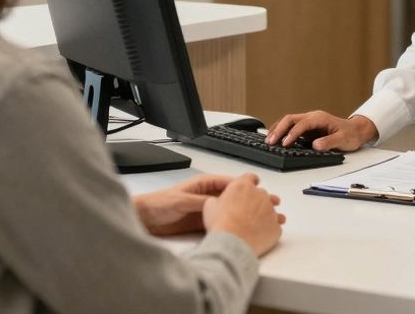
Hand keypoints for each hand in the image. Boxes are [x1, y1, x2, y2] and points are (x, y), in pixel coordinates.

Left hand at [133, 174, 255, 235]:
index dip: (247, 186)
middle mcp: (208, 196)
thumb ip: (201, 202)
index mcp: (204, 184)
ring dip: (248, 215)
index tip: (261, 190)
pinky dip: (234, 226)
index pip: (231, 183)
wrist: (144, 219)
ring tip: (265, 219)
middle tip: (271, 204)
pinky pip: (222, 224)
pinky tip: (246, 230)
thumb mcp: (182, 200)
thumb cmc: (158, 203)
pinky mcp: (203, 224)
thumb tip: (219, 204)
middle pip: (236, 198)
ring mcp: (207, 211)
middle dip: (254, 200)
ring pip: (232, 212)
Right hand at [202, 173, 285, 256]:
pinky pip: (274, 226)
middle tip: (248, 212)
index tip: (251, 184)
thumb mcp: (210, 206)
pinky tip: (260, 236)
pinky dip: (269, 230)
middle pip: (262, 194)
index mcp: (243, 186)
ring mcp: (270, 210)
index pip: (250, 178)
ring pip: (271, 210)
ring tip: (255, 226)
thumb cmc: (221, 224)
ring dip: (265, 215)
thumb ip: (216, 199)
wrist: (232, 242)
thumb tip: (216, 202)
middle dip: (257, 201)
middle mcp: (260, 195)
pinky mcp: (275, 226)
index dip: (250, 181)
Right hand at [265, 110, 377, 151]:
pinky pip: (291, 127)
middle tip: (270, 141)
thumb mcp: (343, 140)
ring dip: (278, 129)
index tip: (285, 144)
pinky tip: (275, 138)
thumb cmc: (350, 134)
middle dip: (279, 129)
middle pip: (290, 119)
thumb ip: (330, 142)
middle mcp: (312, 117)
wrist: (356, 131)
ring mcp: (308, 122)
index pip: (301, 124)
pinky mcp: (307, 128)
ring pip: (288, 121)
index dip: (292, 134)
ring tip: (268, 140)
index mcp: (319, 118)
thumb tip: (315, 145)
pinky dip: (282, 131)